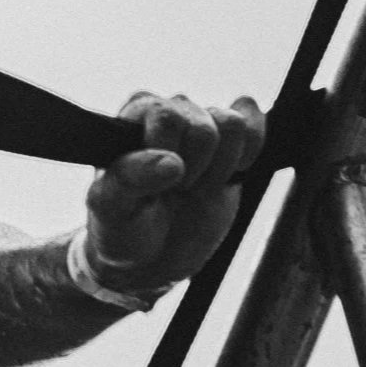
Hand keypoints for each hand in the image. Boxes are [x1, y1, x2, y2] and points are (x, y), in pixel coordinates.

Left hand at [82, 92, 265, 293]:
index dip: (173, 158)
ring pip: (233, 123)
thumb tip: (171, 162)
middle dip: (198, 170)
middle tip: (178, 191)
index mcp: (130, 119)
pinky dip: (251, 150)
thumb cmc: (122, 225)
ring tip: (199, 186)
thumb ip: (130, 179)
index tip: (162, 186)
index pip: (167, 118)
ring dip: (222, 166)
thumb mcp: (112, 208)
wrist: (151, 254)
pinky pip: (253, 120)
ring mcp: (199, 123)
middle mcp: (166, 112)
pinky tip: (230, 174)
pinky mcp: (229, 138)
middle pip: (205, 127)